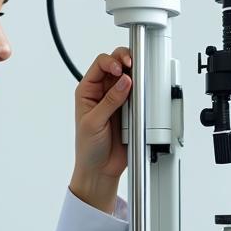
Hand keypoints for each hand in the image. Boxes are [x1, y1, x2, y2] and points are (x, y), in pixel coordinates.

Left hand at [70, 47, 131, 212]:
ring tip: (140, 80)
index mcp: (88, 91)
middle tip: (133, 65)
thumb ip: (110, 101)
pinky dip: (143, 92)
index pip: (100, 65)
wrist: (101, 169)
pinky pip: (139, 96)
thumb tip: (125, 82)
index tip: (120, 70)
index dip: (111, 62)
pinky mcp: (131, 111)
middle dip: (125, 60)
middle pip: (116, 65)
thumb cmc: (88, 148)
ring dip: (136, 76)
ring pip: (130, 78)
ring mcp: (118, 100)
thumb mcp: (94, 122)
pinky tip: (143, 95)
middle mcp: (103, 92)